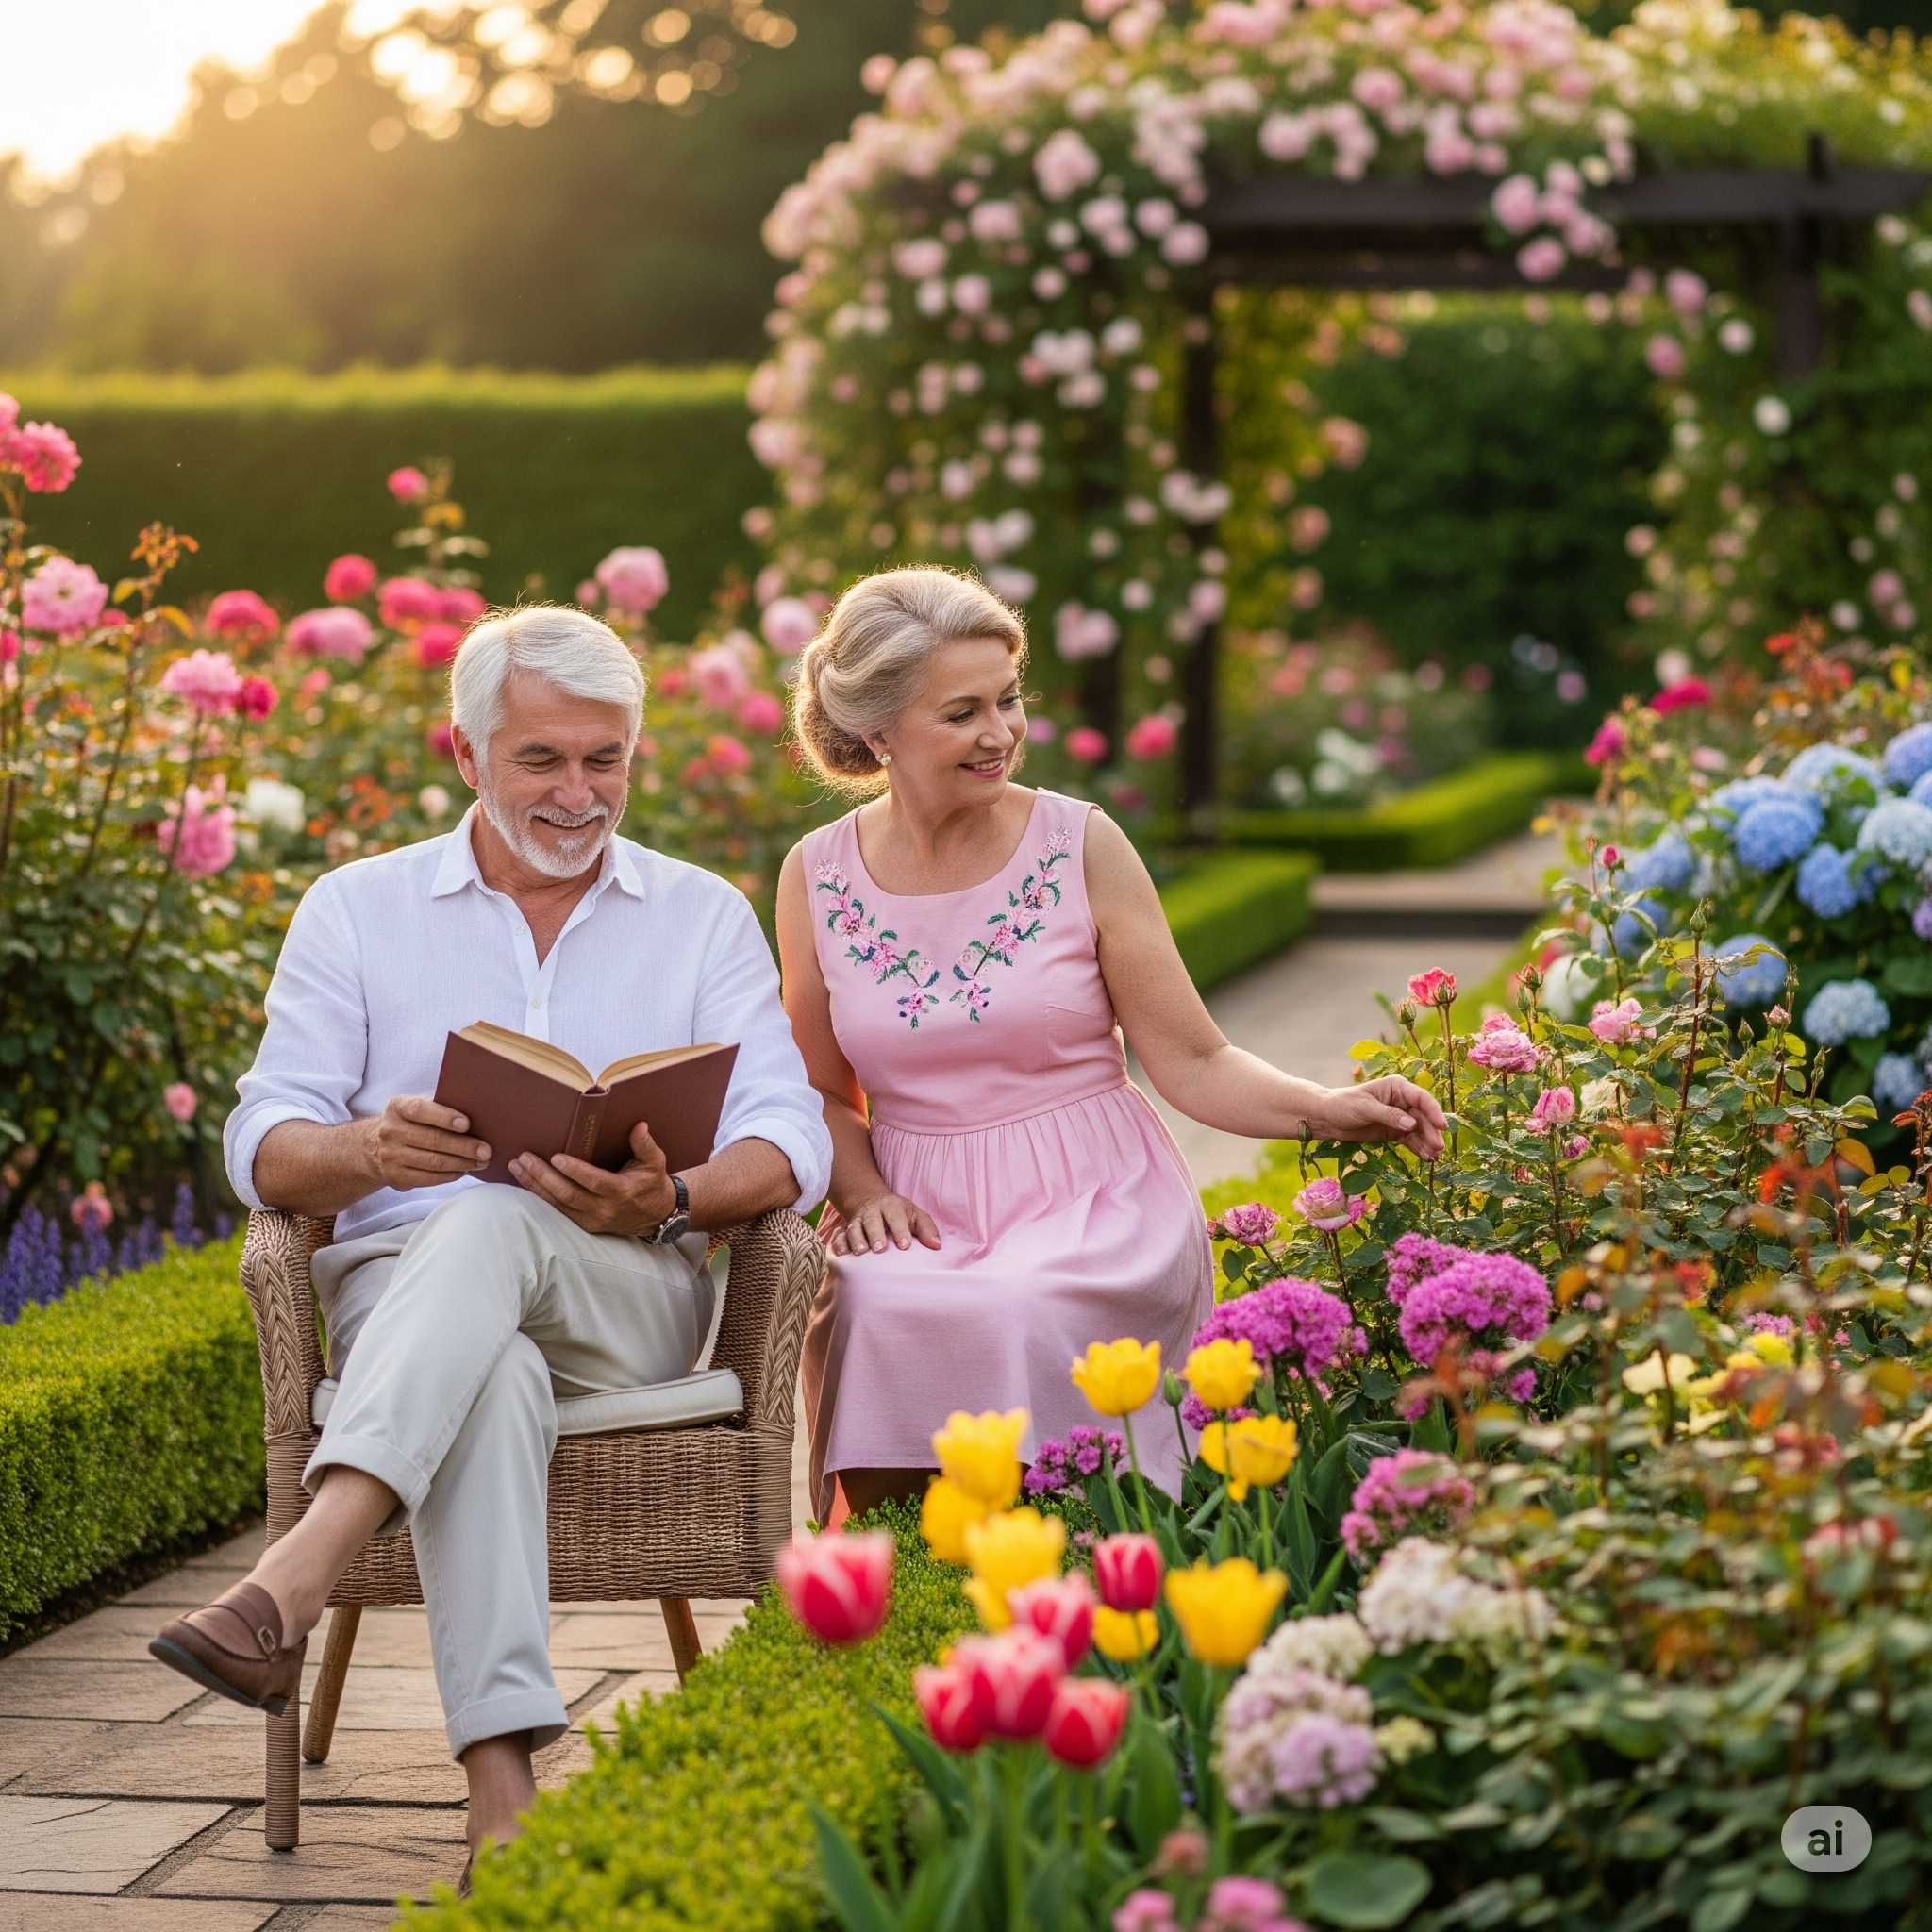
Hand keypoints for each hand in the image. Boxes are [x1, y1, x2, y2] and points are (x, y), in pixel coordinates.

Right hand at [369, 1095, 491, 1192]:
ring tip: (481, 1162)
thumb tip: (478, 1120)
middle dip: (463, 1146)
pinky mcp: (396, 1177)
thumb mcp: (415, 1109)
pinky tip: (464, 1170)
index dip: (444, 1117)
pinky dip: (450, 1175)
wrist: (374, 1147)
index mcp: (397, 1107)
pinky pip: (428, 1178)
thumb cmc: (410, 1123)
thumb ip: (438, 1110)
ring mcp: (391, 1156)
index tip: (467, 1124)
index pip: (420, 1110)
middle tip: (486, 1151)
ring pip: (433, 1162)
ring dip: (462, 1163)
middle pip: (432, 1140)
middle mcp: (390, 1131)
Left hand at [510, 1120, 678, 1237]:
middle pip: (568, 1194)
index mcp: (620, 1191)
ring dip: (535, 1186)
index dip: (574, 1170)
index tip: (555, 1157)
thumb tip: (639, 1126)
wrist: (657, 1217)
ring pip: (558, 1205)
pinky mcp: (585, 1225)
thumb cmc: (653, 1184)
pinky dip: (540, 1197)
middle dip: (543, 1176)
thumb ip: (646, 1145)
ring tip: (517, 1167)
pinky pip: (558, 1212)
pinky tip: (526, 1182)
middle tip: (524, 1158)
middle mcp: (604, 1209)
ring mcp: (592, 1220)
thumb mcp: (655, 1163)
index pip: (594, 1181)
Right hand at [827, 1191, 941, 1256]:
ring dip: (856, 1239)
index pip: (896, 1216)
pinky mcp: (845, 1230)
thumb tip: (936, 1246)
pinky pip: (839, 1236)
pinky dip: (838, 1244)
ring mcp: (857, 1220)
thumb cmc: (899, 1214)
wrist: (870, 1202)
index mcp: (891, 1206)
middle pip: (872, 1220)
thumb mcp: (915, 1215)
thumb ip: (927, 1229)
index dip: (900, 1230)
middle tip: (879, 1249)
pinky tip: (842, 1255)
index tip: (904, 1246)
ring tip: (861, 1252)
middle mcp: (872, 1212)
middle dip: (875, 1234)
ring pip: (854, 1228)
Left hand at [1310, 1077, 1446, 1159]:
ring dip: (1427, 1142)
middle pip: (1423, 1117)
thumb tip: (1411, 1124)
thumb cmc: (1343, 1105)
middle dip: (1431, 1132)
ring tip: (1434, 1157)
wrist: (1327, 1118)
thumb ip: (1388, 1115)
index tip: (1442, 1126)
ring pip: (1420, 1130)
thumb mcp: (1365, 1108)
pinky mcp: (1395, 1132)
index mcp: (1396, 1087)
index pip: (1421, 1098)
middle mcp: (1402, 1101)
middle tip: (1438, 1148)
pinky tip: (1426, 1158)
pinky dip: (1419, 1148)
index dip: (1433, 1111)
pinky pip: (1411, 1140)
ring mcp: (1400, 1117)